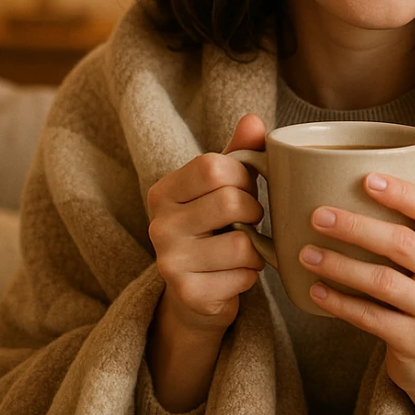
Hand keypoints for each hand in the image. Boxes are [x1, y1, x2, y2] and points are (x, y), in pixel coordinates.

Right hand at [147, 113, 267, 337]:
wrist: (195, 295)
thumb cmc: (215, 227)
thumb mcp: (223, 186)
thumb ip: (239, 152)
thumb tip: (253, 120)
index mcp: (163, 192)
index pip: (213, 166)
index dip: (242, 175)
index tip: (244, 187)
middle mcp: (159, 226)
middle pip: (231, 202)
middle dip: (254, 212)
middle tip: (248, 221)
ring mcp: (170, 263)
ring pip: (242, 245)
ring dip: (256, 250)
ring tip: (243, 250)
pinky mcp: (188, 294)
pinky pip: (243, 276)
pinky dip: (250, 276)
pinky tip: (235, 275)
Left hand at [297, 173, 414, 396]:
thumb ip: (402, 224)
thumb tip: (338, 184)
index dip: (401, 192)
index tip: (366, 179)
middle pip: (402, 243)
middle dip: (355, 227)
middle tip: (318, 216)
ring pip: (383, 281)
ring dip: (340, 265)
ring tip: (306, 254)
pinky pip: (371, 317)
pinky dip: (339, 302)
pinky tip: (315, 290)